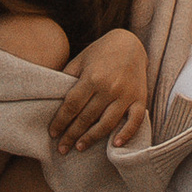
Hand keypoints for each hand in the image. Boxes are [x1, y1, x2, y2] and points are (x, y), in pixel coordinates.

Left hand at [52, 27, 149, 154]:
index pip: (72, 106)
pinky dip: (126, 134)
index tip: (53, 133)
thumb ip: (67, 78)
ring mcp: (126, 95)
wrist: (130, 43)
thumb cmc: (101, 52)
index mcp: (92, 77)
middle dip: (71, 135)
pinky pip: (134, 121)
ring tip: (79, 147)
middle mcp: (109, 87)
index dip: (60, 121)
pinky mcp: (140, 99)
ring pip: (106, 123)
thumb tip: (51, 97)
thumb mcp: (80, 60)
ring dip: (91, 138)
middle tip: (62, 148)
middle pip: (86, 117)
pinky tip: (114, 144)